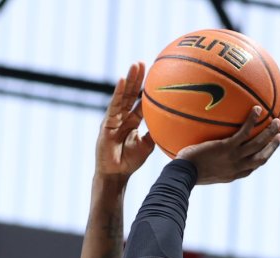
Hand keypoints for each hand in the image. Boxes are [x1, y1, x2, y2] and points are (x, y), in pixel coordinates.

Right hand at [95, 61, 155, 179]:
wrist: (116, 173)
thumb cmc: (130, 161)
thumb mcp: (148, 144)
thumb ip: (155, 132)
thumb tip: (172, 122)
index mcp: (133, 120)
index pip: (140, 100)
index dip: (147, 88)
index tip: (155, 74)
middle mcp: (123, 116)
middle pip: (131, 93)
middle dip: (137, 78)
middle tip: (144, 62)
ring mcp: (114, 118)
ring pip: (122, 95)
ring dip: (129, 79)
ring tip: (136, 65)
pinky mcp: (107, 122)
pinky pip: (113, 104)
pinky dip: (118, 92)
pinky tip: (123, 80)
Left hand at [177, 107, 279, 184]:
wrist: (183, 175)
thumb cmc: (185, 172)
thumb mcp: (199, 170)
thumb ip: (207, 161)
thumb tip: (202, 151)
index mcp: (232, 174)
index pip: (252, 167)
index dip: (263, 157)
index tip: (269, 150)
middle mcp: (237, 168)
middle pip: (262, 157)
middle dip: (273, 146)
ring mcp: (233, 158)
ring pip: (258, 144)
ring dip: (270, 132)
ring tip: (277, 120)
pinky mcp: (227, 148)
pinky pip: (244, 132)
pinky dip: (252, 120)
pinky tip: (257, 108)